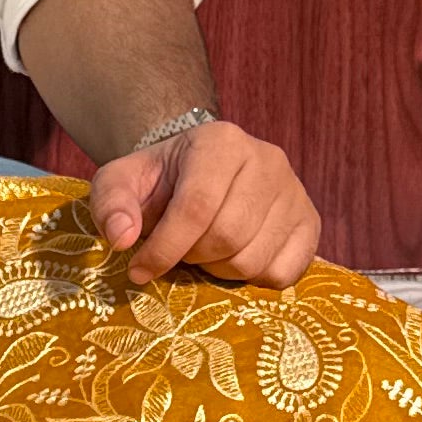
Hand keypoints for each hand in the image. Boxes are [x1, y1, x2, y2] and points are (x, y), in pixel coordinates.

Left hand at [90, 121, 320, 285]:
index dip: (165, 248)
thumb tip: (122, 239)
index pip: (196, 207)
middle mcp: (268, 160)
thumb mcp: (121, 182)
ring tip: (206, 251)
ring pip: (254, 258)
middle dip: (194, 257)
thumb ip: (112, 205)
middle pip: (228, 236)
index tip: (140, 270)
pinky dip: (252, 279)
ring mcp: (295, 192)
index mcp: (221, 142)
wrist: (200, 171)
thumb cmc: (160, 181)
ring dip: (220, 270)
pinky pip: (283, 273)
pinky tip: (235, 258)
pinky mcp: (310, 223)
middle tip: (181, 252)